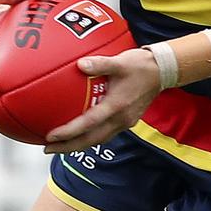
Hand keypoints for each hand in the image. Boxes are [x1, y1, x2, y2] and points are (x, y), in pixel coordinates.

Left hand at [44, 48, 161, 150]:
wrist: (163, 71)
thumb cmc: (140, 65)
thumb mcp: (119, 62)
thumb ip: (99, 64)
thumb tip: (79, 64)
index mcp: (116, 106)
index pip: (88, 124)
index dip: (69, 132)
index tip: (50, 136)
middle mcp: (120, 119)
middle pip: (91, 140)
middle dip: (68, 147)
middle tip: (47, 149)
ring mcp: (125, 122)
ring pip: (98, 140)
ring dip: (78, 145)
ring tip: (60, 146)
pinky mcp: (127, 121)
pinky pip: (105, 134)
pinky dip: (90, 136)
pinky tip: (80, 133)